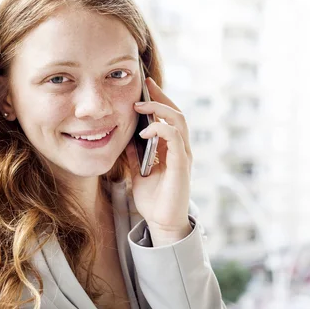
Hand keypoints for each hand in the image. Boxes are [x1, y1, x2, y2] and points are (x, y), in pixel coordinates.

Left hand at [125, 77, 192, 245]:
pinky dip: (160, 130)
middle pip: (177, 113)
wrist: (162, 222)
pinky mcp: (181, 164)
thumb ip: (135, 154)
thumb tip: (125, 136)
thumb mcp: (138, 172)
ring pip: (179, 121)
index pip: (170, 118)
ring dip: (160, 109)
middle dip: (161, 97)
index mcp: (173, 149)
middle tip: (146, 86)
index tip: (146, 87)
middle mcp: (182, 149)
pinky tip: (145, 131)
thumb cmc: (154, 200)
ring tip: (141, 106)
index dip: (159, 100)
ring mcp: (183, 155)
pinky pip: (174, 138)